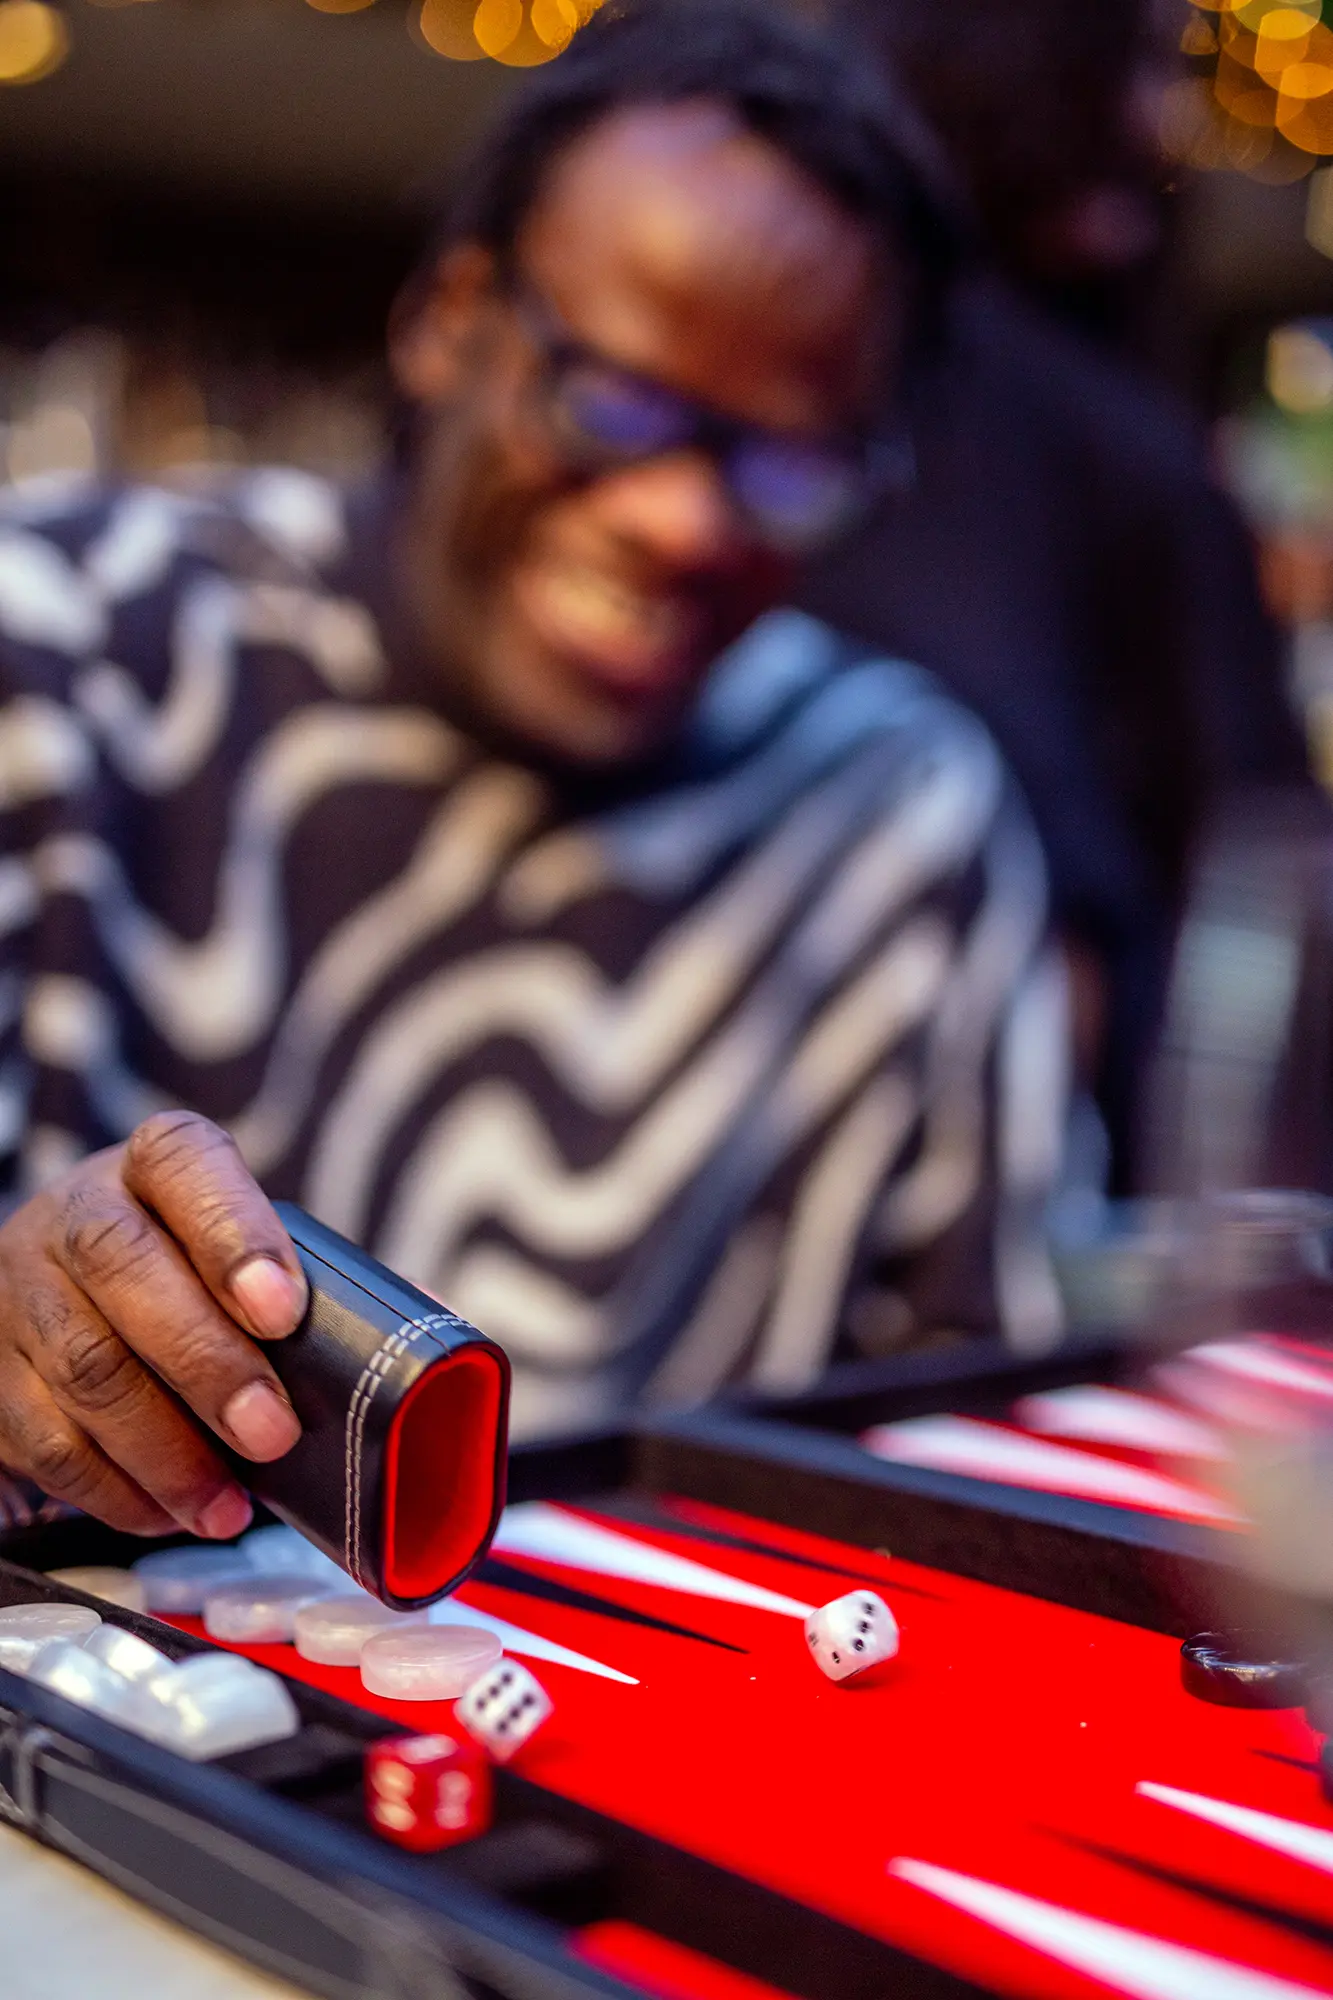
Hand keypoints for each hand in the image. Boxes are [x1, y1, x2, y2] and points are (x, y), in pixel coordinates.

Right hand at [0, 1113, 307, 1538]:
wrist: (62, 1289)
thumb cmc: (189, 1275)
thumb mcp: (245, 1251)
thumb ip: (321, 1286)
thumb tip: (431, 1348)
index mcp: (158, 1165)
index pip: (186, 1166)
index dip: (233, 1233)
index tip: (284, 1308)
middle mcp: (76, 1213)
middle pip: (121, 1270)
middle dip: (206, 1363)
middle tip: (271, 1433)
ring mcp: (21, 1289)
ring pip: (82, 1365)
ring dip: (163, 1450)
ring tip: (227, 1505)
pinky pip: (44, 1439)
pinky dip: (114, 1490)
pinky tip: (168, 1512)